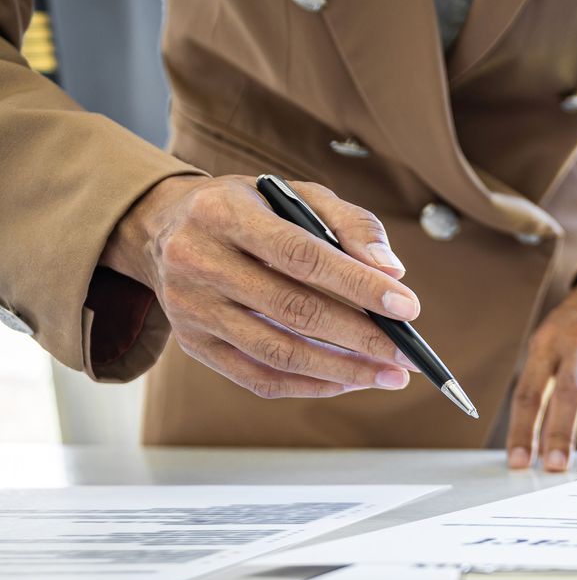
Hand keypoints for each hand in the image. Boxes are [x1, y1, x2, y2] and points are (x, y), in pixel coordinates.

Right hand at [101, 175, 418, 397]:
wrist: (165, 227)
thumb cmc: (251, 209)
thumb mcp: (298, 194)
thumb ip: (352, 224)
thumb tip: (392, 271)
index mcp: (225, 213)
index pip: (302, 256)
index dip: (358, 285)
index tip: (408, 307)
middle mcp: (198, 260)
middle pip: (292, 310)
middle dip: (360, 337)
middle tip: (407, 355)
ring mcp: (190, 307)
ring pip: (276, 352)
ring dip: (341, 370)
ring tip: (388, 375)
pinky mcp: (192, 343)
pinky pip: (257, 377)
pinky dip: (309, 385)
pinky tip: (347, 381)